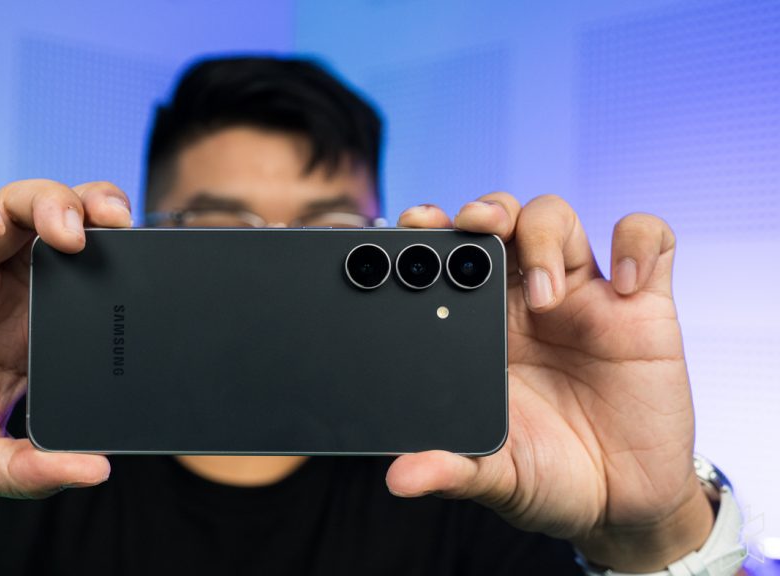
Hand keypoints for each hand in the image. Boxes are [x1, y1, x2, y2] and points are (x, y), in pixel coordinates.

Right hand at [0, 179, 132, 504]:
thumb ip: (31, 469)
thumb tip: (96, 469)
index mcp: (34, 331)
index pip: (90, 276)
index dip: (122, 259)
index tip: (155, 265)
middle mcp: (5, 292)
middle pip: (61, 226)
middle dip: (94, 212)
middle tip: (117, 225)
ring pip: (14, 205)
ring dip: (47, 202)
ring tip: (65, 230)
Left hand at [387, 195, 713, 570]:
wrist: (621, 504)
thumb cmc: (547, 477)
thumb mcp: (495, 476)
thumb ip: (451, 471)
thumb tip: (398, 480)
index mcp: (478, 327)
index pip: (447, 257)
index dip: (429, 230)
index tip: (413, 226)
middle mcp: (525, 301)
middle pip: (499, 219)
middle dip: (484, 210)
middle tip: (475, 228)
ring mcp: (585, 297)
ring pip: (557, 217)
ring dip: (544, 236)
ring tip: (546, 295)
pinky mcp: (644, 307)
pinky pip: (649, 241)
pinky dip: (640, 243)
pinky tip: (627, 285)